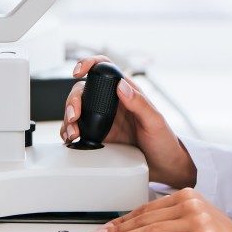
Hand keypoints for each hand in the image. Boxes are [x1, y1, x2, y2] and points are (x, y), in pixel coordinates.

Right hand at [60, 56, 195, 188]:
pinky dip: (69, 132)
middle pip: (83, 90)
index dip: (89, 64)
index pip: (105, 69)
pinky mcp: (97, 135)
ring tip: (73, 133)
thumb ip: (139, 103)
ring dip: (68, 118)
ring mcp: (102, 119)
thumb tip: (121, 86)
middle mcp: (111, 102)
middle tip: (74, 116)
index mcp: (126, 92)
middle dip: (73, 101)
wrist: (163, 167)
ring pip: (76, 109)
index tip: (79, 71)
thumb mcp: (155, 122)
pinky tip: (71, 139)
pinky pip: (77, 128)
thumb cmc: (163, 142)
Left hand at [89, 188, 231, 231]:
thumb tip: (137, 228)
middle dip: (118, 229)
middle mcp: (191, 203)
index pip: (147, 208)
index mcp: (187, 196)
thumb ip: (171, 220)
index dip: (123, 219)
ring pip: (151, 230)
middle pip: (145, 218)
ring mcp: (197, 219)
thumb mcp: (195, 223)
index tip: (107, 227)